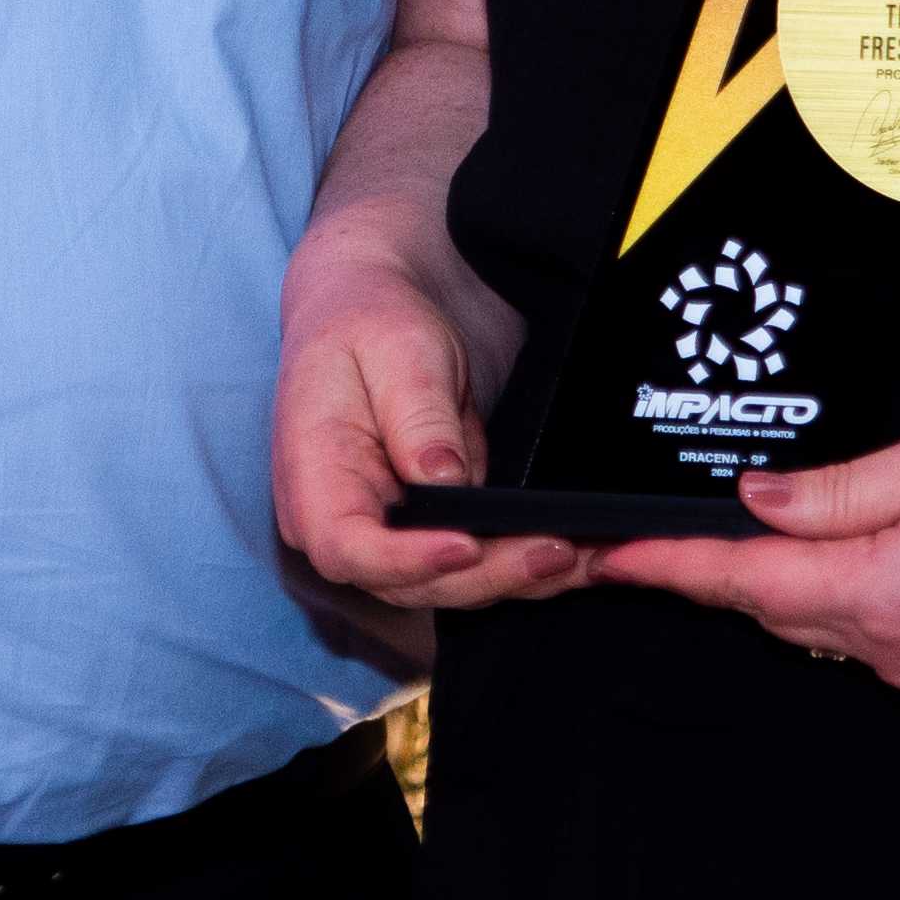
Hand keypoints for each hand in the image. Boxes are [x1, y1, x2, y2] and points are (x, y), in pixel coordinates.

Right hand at [274, 216, 587, 614]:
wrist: (376, 314)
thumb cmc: (372, 323)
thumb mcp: (394, 347)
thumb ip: (416, 413)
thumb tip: (442, 478)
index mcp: (314, 477)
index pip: (347, 547)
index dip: (407, 560)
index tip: (466, 546)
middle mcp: (343, 523)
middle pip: (409, 582)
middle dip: (486, 575)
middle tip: (556, 551)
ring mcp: (387, 536)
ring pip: (450, 585)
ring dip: (518, 578)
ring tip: (585, 555)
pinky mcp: (429, 533)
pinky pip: (474, 565)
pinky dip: (523, 562)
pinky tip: (580, 552)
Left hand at [592, 422, 899, 688]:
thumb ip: (839, 488)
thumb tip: (753, 500)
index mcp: (880, 594)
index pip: (741, 585)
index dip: (665, 569)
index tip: (601, 558)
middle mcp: (889, 647)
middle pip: (768, 609)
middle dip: (711, 571)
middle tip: (652, 530)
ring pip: (812, 622)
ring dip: (772, 582)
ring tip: (739, 529)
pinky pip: (859, 628)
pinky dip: (829, 592)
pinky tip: (840, 548)